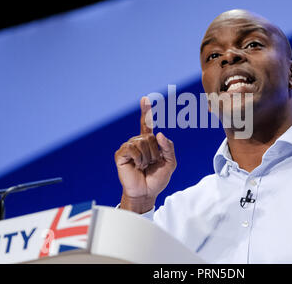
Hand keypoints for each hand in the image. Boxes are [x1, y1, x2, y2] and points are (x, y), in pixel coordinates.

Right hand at [114, 96, 176, 212]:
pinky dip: (138, 158)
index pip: (146, 124)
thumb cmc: (157, 179)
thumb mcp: (170, 163)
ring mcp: (128, 147)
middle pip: (150, 137)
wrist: (147, 192)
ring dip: (147, 158)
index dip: (146, 111)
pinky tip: (137, 166)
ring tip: (143, 166)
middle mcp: (138, 142)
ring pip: (142, 143)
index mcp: (149, 142)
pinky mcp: (121, 154)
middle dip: (155, 153)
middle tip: (150, 164)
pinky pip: (132, 149)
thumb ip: (169, 147)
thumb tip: (159, 134)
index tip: (145, 98)